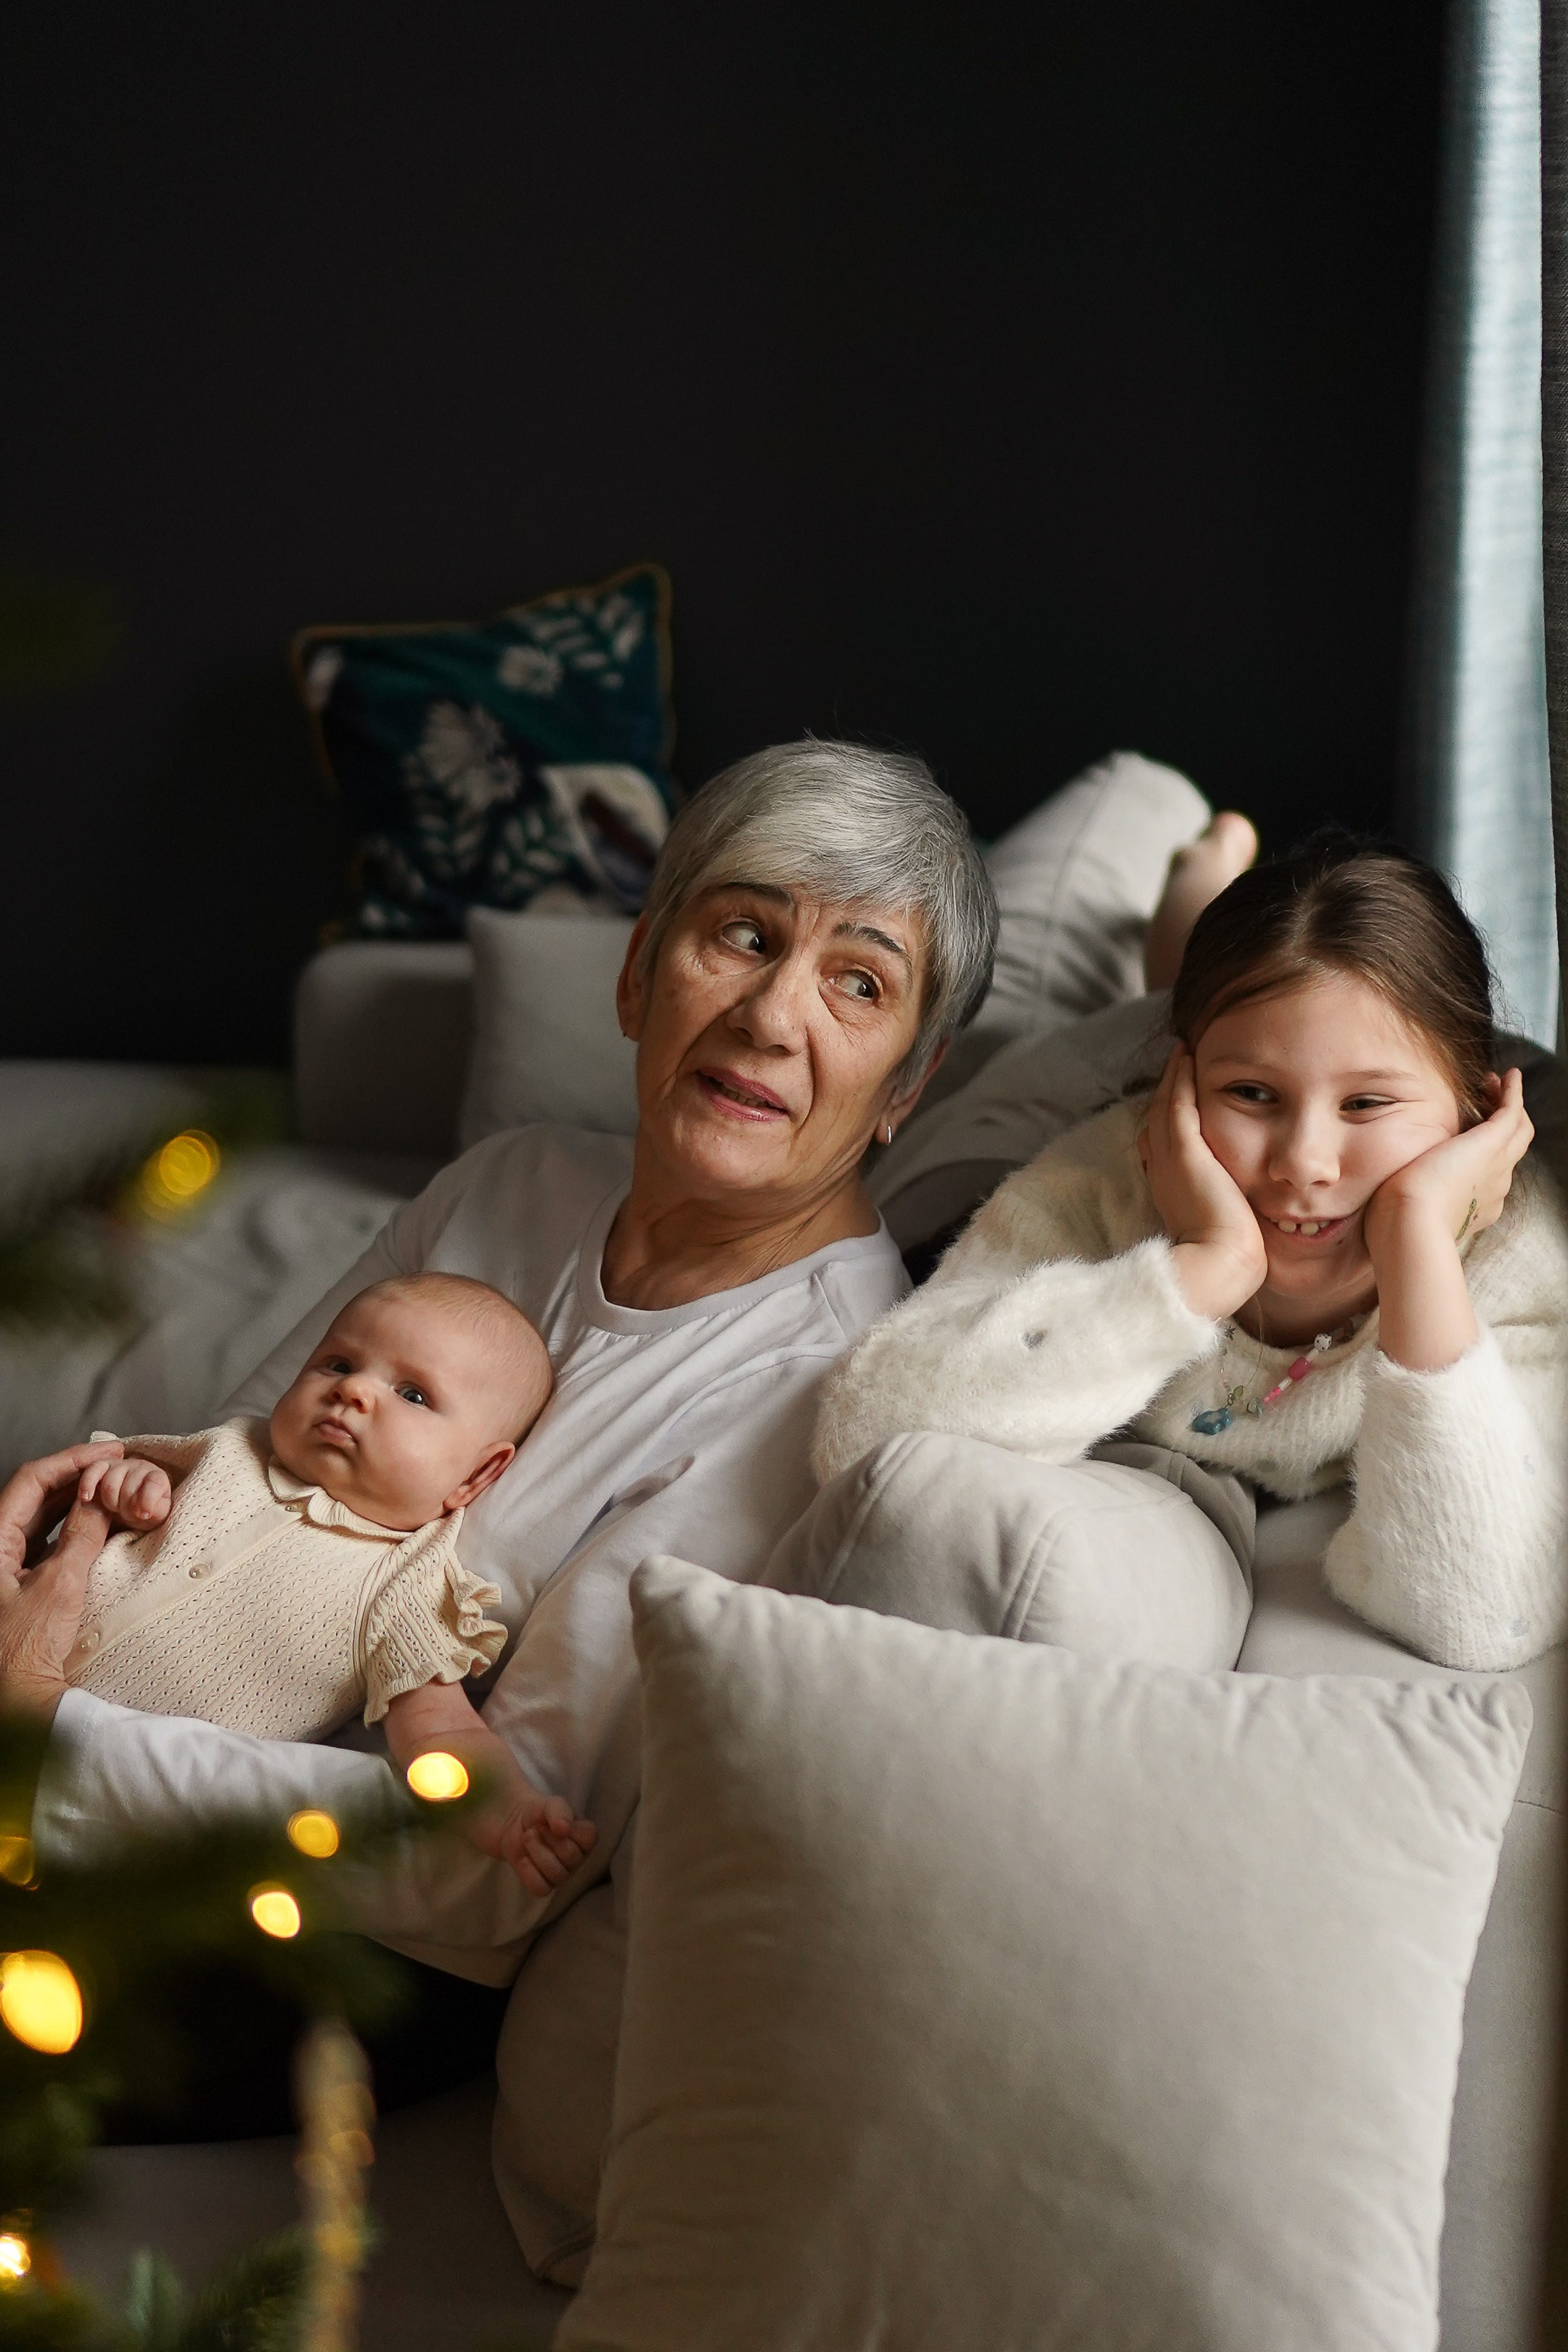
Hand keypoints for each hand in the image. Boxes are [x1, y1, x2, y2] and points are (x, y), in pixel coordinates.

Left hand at [0, 1441, 121, 1718]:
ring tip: (112, 1486)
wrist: (13, 1701)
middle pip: (35, 1495)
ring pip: (40, 1517)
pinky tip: (97, 1522)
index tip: (108, 1452)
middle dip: (76, 1475)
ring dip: (76, 1499)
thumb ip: (81, 1537)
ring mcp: (4, 1566)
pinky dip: (72, 1526)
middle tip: (117, 1463)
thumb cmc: (23, 1651)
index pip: (31, 1481)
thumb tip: (100, 1497)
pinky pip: (44, 1540)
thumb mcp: (59, 1588)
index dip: (71, 1460)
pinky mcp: (17, 1584)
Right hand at [80, 1455, 171, 1529]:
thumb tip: (143, 1511)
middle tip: (128, 1515)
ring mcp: (120, 1465)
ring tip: (114, 1510)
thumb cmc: (144, 1511)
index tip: (144, 1514)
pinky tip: (86, 1498)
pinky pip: (93, 1470)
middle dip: (126, 1508)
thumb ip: (155, 1512)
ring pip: (110, 1485)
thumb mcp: (155, 1516)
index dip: (148, 1500)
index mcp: (157, 1477)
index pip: (154, 1484)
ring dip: (110, 1503)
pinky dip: (88, 1484)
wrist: (129, 1506)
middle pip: (128, 1489)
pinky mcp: (101, 1467)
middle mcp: (140, 1466)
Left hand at [473, 1792, 598, 1899]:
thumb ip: (561, 1811)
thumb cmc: (538, 1812)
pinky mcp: (542, 1885)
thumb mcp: (552, 1804)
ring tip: (527, 1837)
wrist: (512, 1822)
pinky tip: (522, 1858)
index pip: (588, 1839)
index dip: (569, 1828)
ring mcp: (560, 1874)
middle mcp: (577, 1858)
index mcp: (585, 1838)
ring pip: (556, 1874)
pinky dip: (528, 1871)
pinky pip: (541, 1888)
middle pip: (570, 1858)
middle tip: (535, 1828)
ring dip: (536, 1852)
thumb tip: (564, 1830)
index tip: (553, 1821)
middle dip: (547, 1839)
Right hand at [1139, 1047, 1266, 1319]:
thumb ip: (1225, 1205)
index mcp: (1170, 1188)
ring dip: (1171, 1078)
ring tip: (1181, 1053)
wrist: (1221, 1263)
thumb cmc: (1230, 1255)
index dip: (1169, 1117)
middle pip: (1159, 1120)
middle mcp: (1162, 1170)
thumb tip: (1239, 1202)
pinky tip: (1186, 1057)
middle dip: (1167, 1091)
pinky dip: (1178, 1080)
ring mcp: (1170, 1160)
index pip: (1162, 1143)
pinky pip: (1176, 1105)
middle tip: (1177, 1062)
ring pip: (1164, 1107)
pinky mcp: (1184, 1152)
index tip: (1178, 1098)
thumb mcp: (1223, 1225)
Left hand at [1363, 1069, 1533, 1271]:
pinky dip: (1514, 1093)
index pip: (1486, 1176)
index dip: (1481, 1155)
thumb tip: (1379, 1203)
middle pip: (1509, 1152)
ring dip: (1508, 1106)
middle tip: (1487, 1100)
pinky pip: (1512, 1112)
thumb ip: (1400, 1203)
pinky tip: (1510, 1075)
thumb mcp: (1402, 1211)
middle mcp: (1493, 1189)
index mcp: (1472, 1207)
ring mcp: (1496, 1166)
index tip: (1465, 1135)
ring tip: (1496, 1084)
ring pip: (1516, 1132)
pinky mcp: (1491, 1145)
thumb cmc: (1396, 1227)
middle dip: (1500, 1127)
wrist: (1411, 1227)